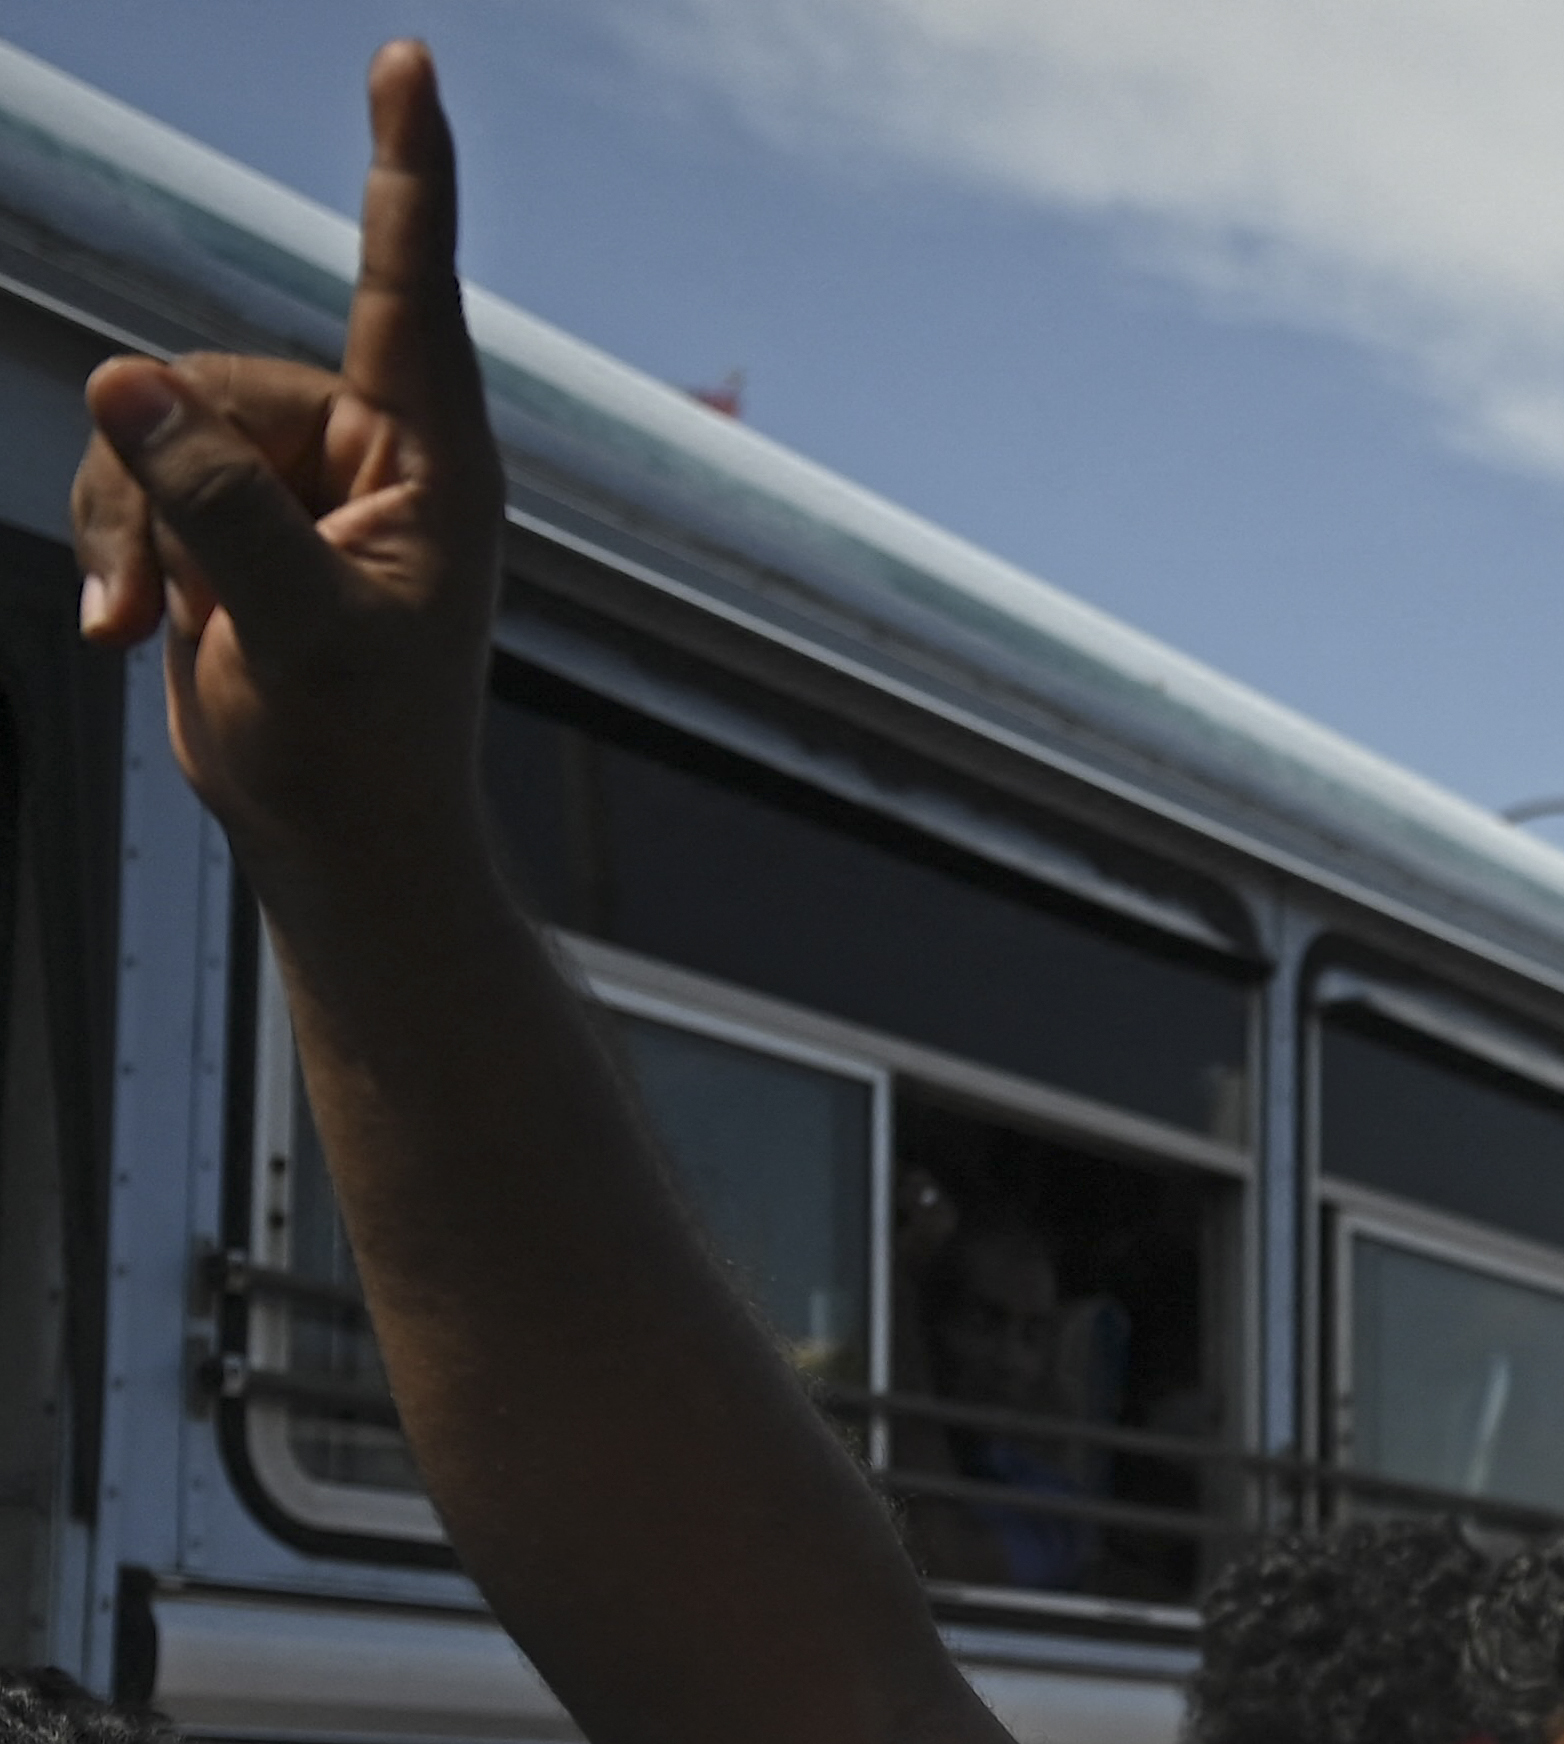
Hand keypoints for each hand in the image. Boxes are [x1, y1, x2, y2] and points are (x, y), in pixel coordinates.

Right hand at [70, 46, 504, 897]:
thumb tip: (126, 384)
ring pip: (155, 425)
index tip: (409, 62)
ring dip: (129, 524)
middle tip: (176, 593)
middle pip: (219, 378)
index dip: (407, 171)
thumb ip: (217, 507)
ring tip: (153, 622)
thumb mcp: (295, 632)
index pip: (416, 288)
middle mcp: (374, 455)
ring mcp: (299, 483)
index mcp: (436, 466)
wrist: (334, 837)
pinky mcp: (236, 518)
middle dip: (164, 477)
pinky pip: (133, 477)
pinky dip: (117, 550)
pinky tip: (128, 633)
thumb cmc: (359, 753)